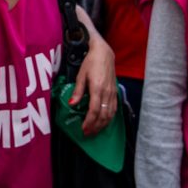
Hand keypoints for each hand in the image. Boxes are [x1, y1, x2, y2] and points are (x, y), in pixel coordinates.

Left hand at [68, 7, 116, 135]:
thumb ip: (77, 91)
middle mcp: (107, 93)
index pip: (94, 110)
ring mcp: (113, 93)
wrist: (104, 53)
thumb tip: (72, 104)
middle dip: (95, 127)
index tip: (83, 130)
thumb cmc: (90, 63)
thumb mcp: (81, 75)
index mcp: (97, 88)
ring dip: (102, 125)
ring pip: (110, 114)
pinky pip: (114, 109)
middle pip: (103, 115)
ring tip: (94, 131)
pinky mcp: (115, 92)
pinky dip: (109, 118)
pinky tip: (104, 122)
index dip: (89, 122)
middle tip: (88, 134)